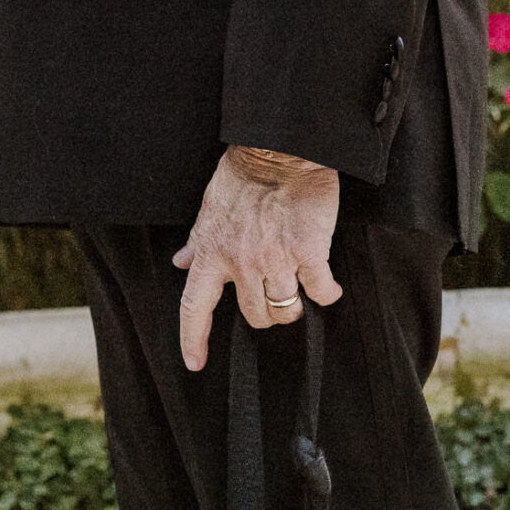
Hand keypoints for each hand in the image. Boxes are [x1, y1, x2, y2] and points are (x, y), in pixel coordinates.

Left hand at [172, 147, 341, 371]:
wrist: (282, 147)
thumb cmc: (245, 174)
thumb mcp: (209, 207)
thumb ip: (198, 241)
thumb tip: (182, 263)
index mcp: (212, 254)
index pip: (194, 308)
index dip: (193, 339)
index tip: (194, 362)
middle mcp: (240, 263)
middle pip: (253, 316)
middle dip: (265, 314)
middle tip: (274, 299)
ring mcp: (275, 259)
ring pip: (285, 309)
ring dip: (293, 306)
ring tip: (299, 291)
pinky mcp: (309, 251)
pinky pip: (320, 290)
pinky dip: (326, 294)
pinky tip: (328, 288)